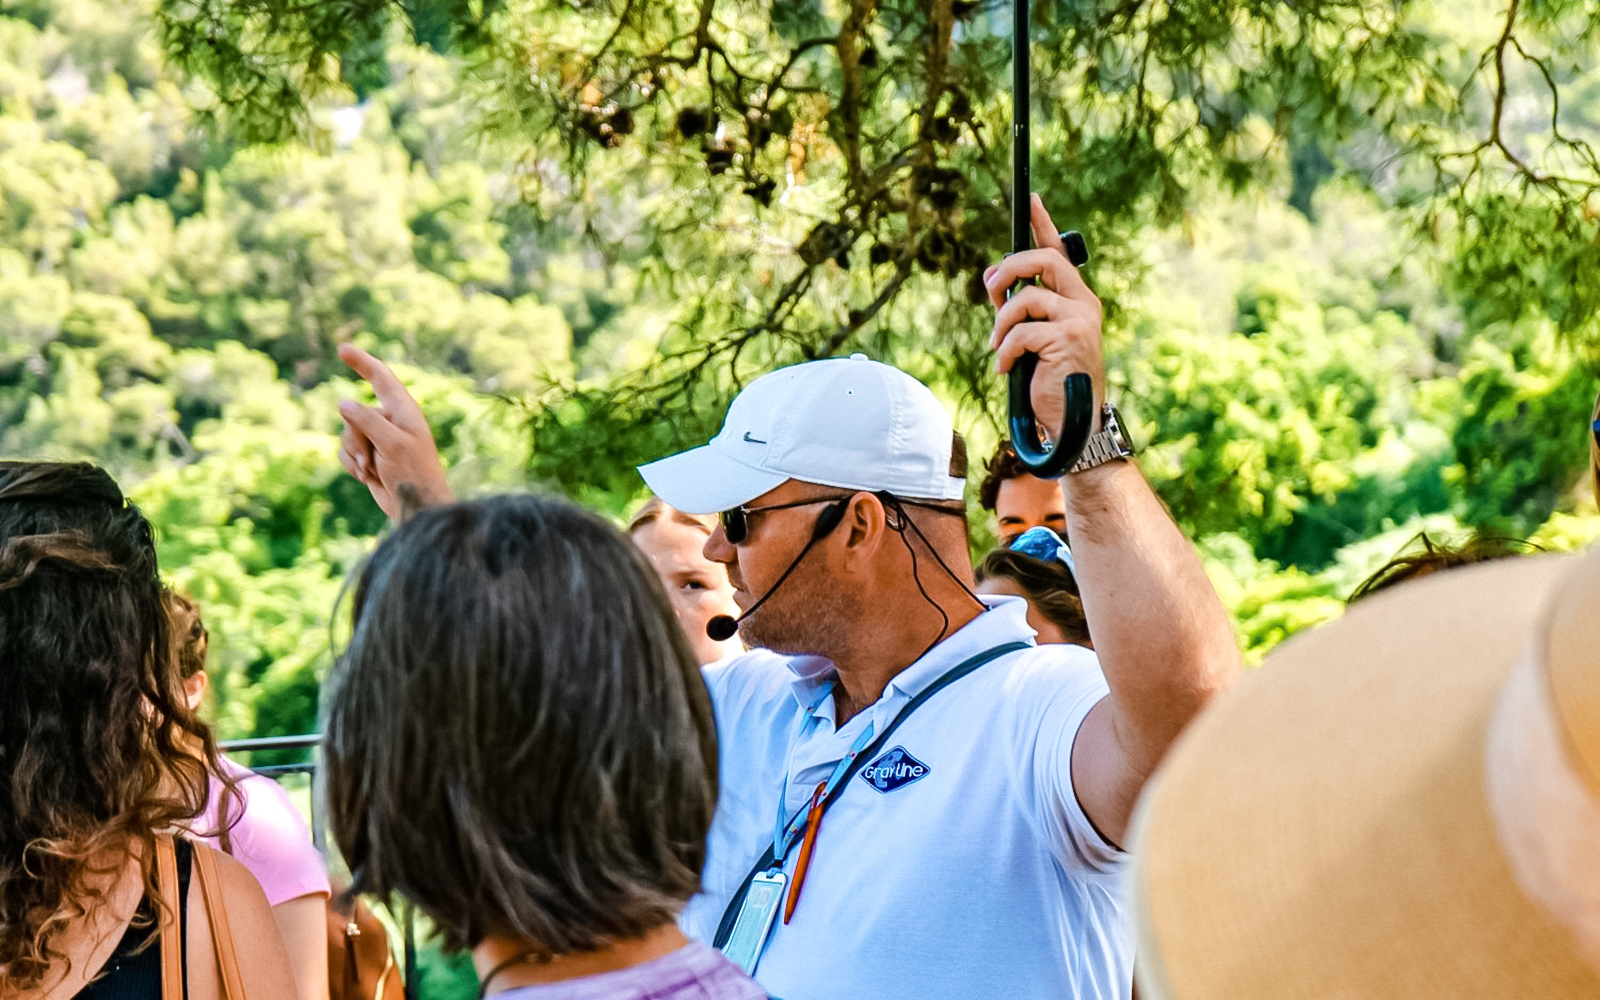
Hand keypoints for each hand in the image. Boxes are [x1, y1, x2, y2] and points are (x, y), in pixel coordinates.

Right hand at [336, 343, 453, 519]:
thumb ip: (367, 421)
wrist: (416, 507)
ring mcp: (378, 438)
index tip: (342, 349)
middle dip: (355, 439)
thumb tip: (342, 403)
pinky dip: (351, 464)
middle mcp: (390, 420)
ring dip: (354, 455)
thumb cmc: (414, 473)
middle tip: (371, 461)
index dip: (362, 361)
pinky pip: (345, 451)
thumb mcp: (392, 444)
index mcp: (403, 410)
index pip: (380, 377)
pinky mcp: (369, 455)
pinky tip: (366, 478)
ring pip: (346, 434)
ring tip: (372, 471)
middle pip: (354, 414)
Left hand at [982, 193, 1104, 433]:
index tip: (1029, 198)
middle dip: (1009, 269)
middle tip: (990, 289)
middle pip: (1044, 260)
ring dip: (1001, 324)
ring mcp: (1079, 319)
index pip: (1060, 251)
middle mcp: (1083, 303)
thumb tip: (993, 278)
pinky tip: (1005, 368)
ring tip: (998, 348)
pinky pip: (1021, 332)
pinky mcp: (1068, 339)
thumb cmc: (1051, 380)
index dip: (1043, 223)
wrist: (1072, 421)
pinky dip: (1004, 350)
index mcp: (1075, 298)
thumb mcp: (1031, 337)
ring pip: (1026, 298)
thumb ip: (1018, 308)